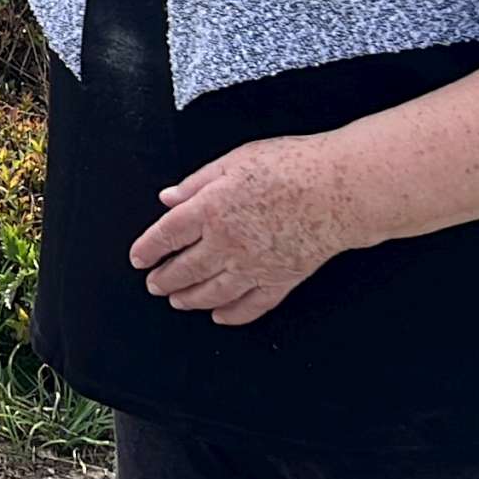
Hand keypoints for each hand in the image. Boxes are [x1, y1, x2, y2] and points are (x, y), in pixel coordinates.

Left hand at [128, 134, 372, 325]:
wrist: (340, 190)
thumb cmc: (291, 167)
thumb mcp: (234, 161)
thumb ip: (196, 183)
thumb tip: (168, 198)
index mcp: (210, 210)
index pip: (166, 236)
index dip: (147, 249)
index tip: (138, 258)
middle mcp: (226, 244)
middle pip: (184, 269)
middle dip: (164, 280)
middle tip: (153, 285)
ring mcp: (253, 267)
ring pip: (212, 293)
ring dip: (190, 300)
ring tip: (177, 302)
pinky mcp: (280, 280)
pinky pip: (250, 306)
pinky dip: (232, 315)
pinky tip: (220, 316)